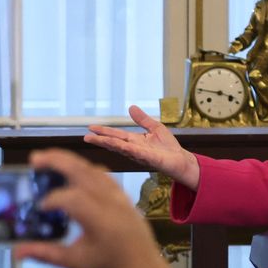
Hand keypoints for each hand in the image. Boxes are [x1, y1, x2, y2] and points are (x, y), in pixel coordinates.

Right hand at [11, 149, 179, 267]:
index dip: (52, 199)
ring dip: (71, 162)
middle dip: (57, 161)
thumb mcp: (75, 263)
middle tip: (34, 158)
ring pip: (94, 169)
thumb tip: (15, 252)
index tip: (39, 208)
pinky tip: (71, 173)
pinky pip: (105, 176)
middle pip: (83, 171)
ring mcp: (121, 199)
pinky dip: (85, 170)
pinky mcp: (125, 198)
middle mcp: (113, 205)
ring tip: (48, 160)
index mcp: (101, 223)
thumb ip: (44, 254)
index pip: (72, 198)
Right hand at [82, 105, 201, 189]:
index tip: (90, 128)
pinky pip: (136, 153)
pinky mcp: (149, 158)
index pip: (116, 135)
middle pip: (113, 143)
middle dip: (100, 140)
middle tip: (85, 137)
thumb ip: (142, 119)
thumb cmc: (169, 147)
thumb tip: (131, 107)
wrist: (181, 160)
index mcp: (134, 141)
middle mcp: (133, 148)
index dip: (103, 132)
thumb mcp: (155, 127)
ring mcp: (140, 154)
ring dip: (107, 144)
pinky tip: (119, 145)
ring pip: (120, 148)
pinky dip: (127, 148)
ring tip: (95, 140)